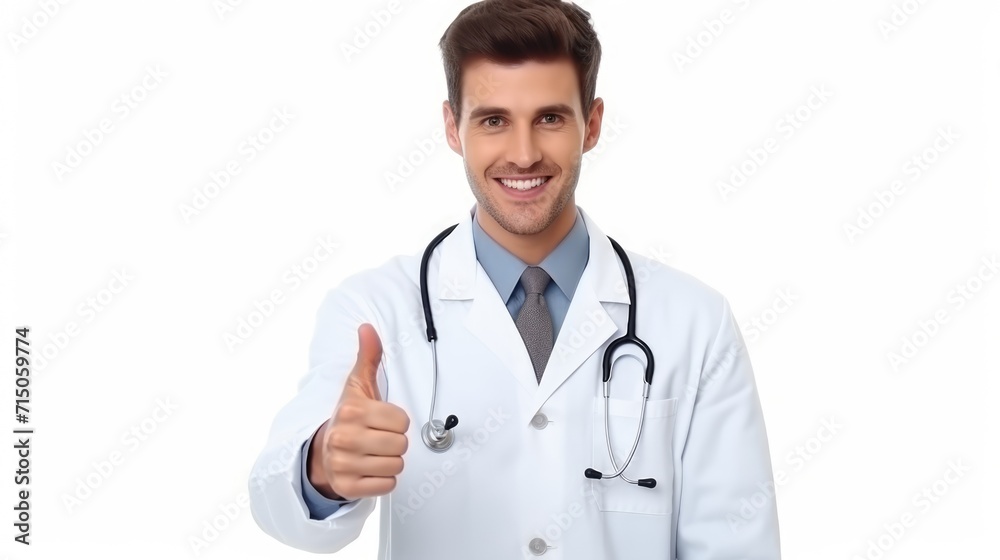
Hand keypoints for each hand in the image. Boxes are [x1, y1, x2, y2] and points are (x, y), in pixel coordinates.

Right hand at [308, 323, 409, 500]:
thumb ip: (368, 357)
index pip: (402, 420)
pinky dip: (383, 481)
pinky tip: (369, 470)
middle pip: (401, 444)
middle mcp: (344, 437)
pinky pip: (387, 486)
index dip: (396, 421)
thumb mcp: (358, 386)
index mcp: (351, 411)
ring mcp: (344, 464)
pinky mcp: (347, 487)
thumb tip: (368, 329)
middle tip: (378, 439)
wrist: (322, 453)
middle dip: (395, 443)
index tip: (381, 421)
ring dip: (390, 462)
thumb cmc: (347, 418)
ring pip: (396, 466)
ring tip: (373, 454)